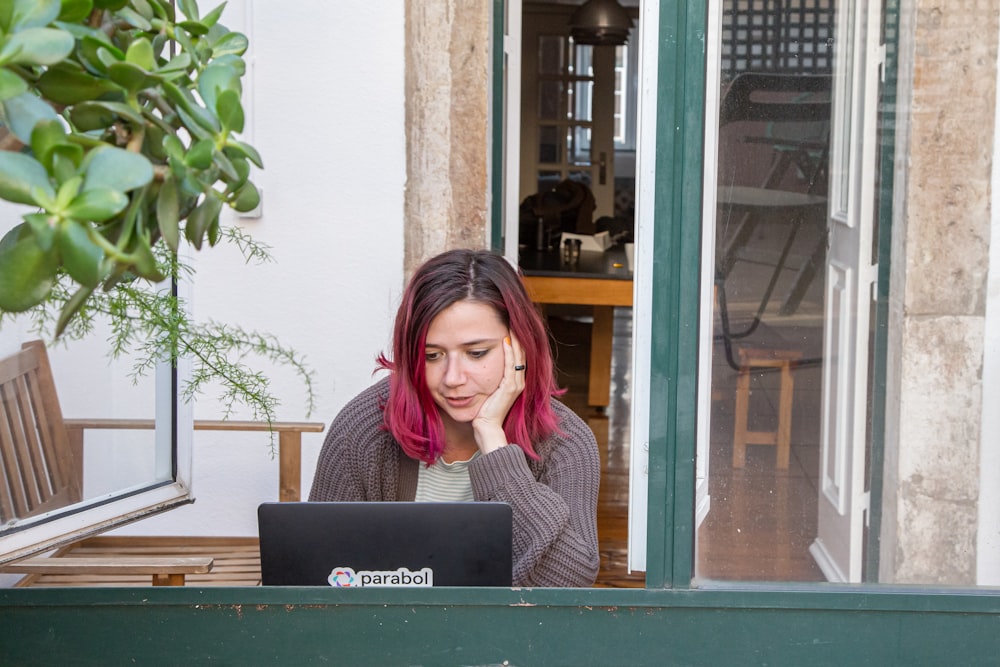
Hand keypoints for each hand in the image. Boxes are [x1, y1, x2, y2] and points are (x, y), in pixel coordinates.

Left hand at [472, 335, 525, 454]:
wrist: (486, 427)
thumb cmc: (483, 410)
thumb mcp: (487, 390)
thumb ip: (489, 378)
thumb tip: (478, 365)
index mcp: (514, 382)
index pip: (517, 357)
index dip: (516, 342)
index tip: (510, 326)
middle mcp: (518, 382)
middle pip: (521, 354)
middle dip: (517, 337)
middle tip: (513, 321)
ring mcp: (516, 385)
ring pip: (518, 357)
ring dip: (515, 341)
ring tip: (511, 326)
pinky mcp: (510, 388)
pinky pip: (511, 366)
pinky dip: (509, 352)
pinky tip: (505, 341)